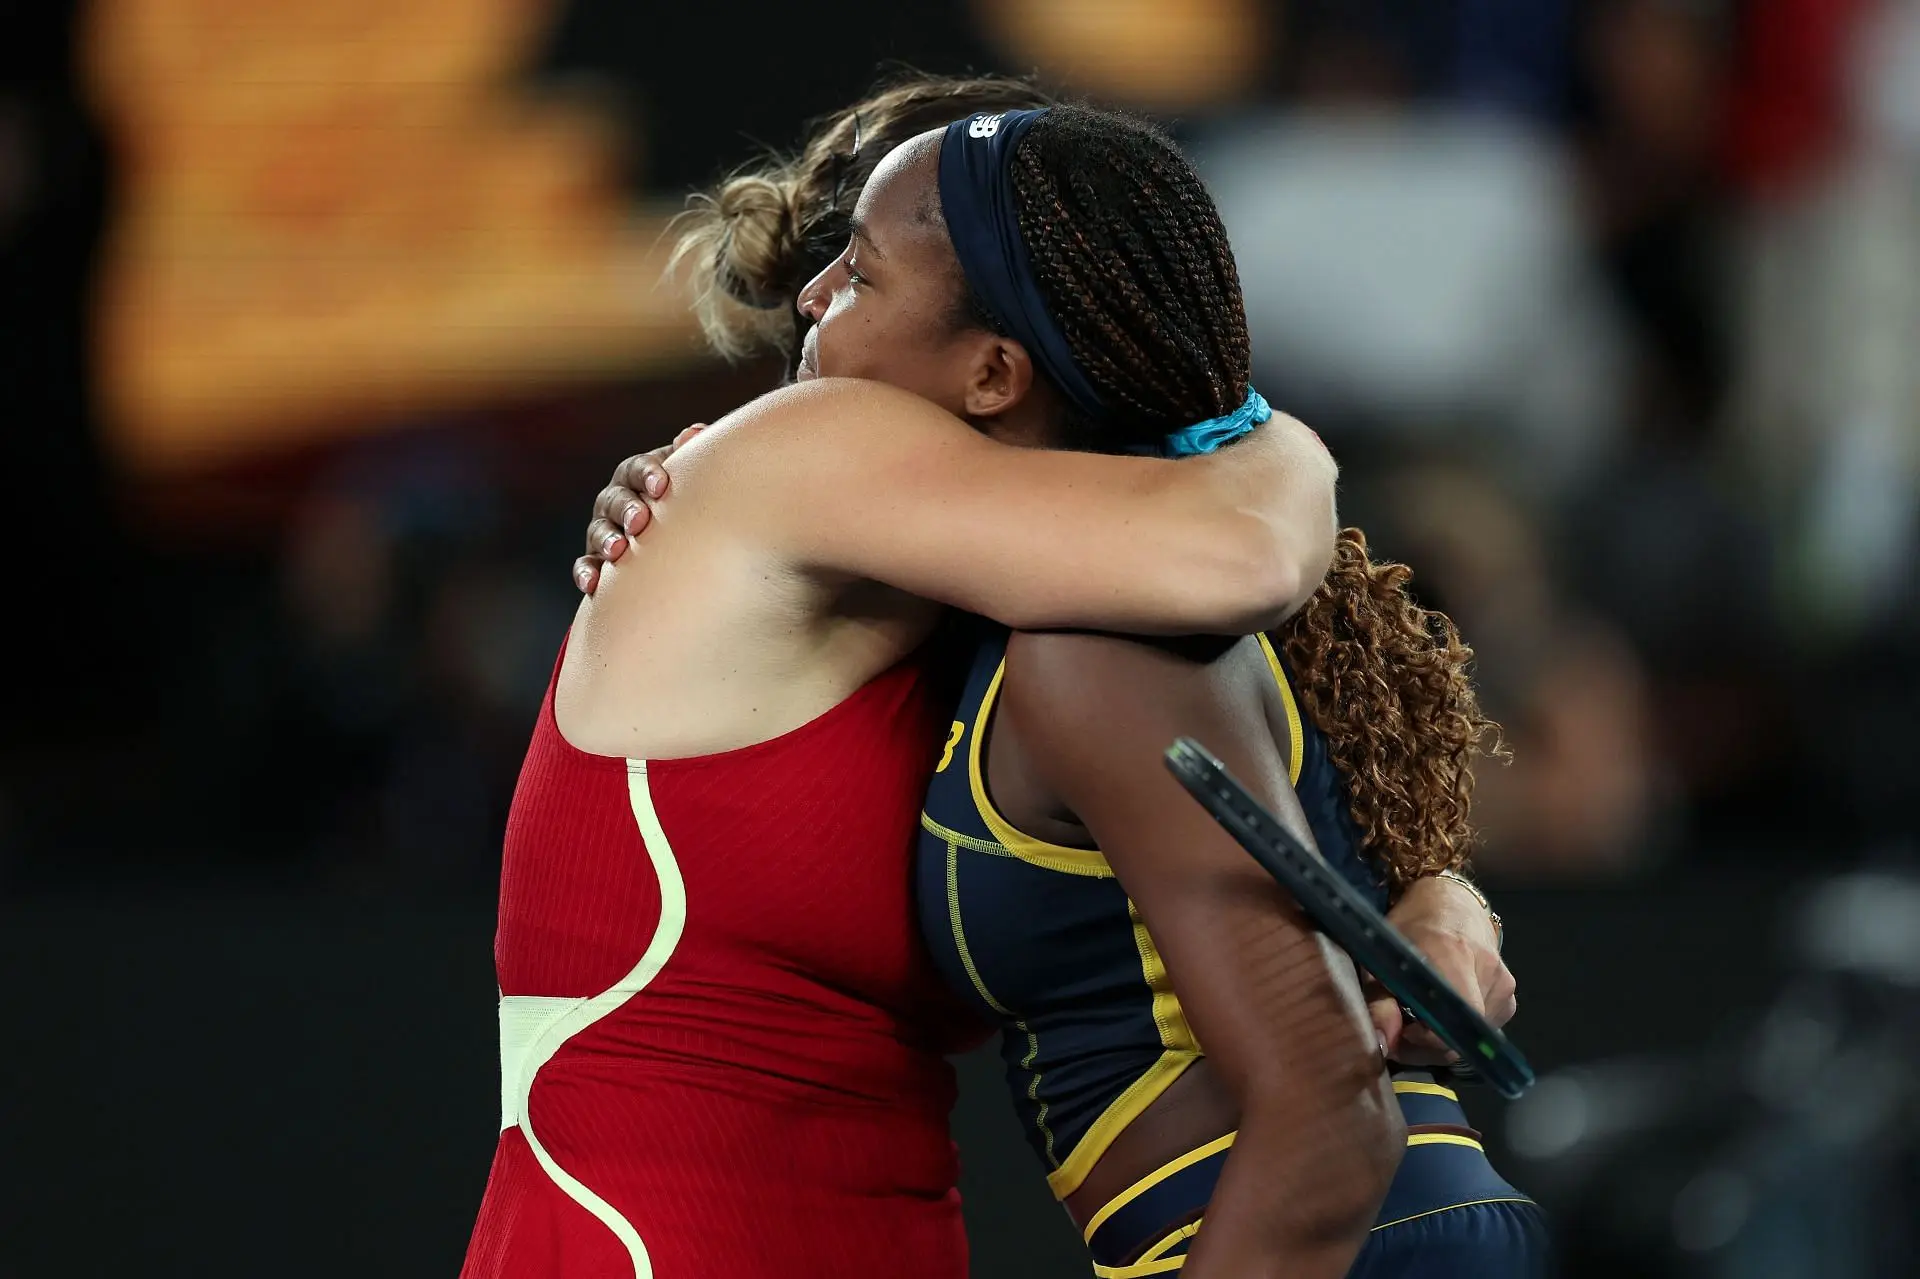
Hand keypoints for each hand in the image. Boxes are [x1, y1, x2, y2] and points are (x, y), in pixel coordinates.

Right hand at [572, 425, 705, 593]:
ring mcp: (602, 528)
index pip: (638, 468)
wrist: (674, 538)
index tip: (661, 485)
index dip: (648, 474)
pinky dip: (586, 573)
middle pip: (615, 500)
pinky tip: (592, 583)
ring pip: (598, 531)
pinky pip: (585, 565)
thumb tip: (697, 432)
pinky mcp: (595, 559)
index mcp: (636, 476)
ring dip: (607, 540)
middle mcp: (614, 499)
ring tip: (619, 550)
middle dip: (627, 509)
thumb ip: (691, 457)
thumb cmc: (681, 500)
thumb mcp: (686, 477)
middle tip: (640, 521)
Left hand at [1367, 874, 1514, 1065]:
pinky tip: (1442, 1013)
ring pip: (1471, 1038)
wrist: (1451, 903)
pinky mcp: (1510, 994)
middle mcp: (1488, 971)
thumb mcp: (1381, 956)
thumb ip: (1378, 1000)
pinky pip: (1482, 1028)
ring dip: (1441, 1039)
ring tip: (1417, 1019)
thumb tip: (1383, 1043)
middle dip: (1427, 1047)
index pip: (1453, 1021)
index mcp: (1454, 955)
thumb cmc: (1410, 926)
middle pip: (1462, 1037)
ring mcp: (1504, 984)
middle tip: (1400, 1034)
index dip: (1426, 1040)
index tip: (1400, 1033)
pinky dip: (1459, 1030)